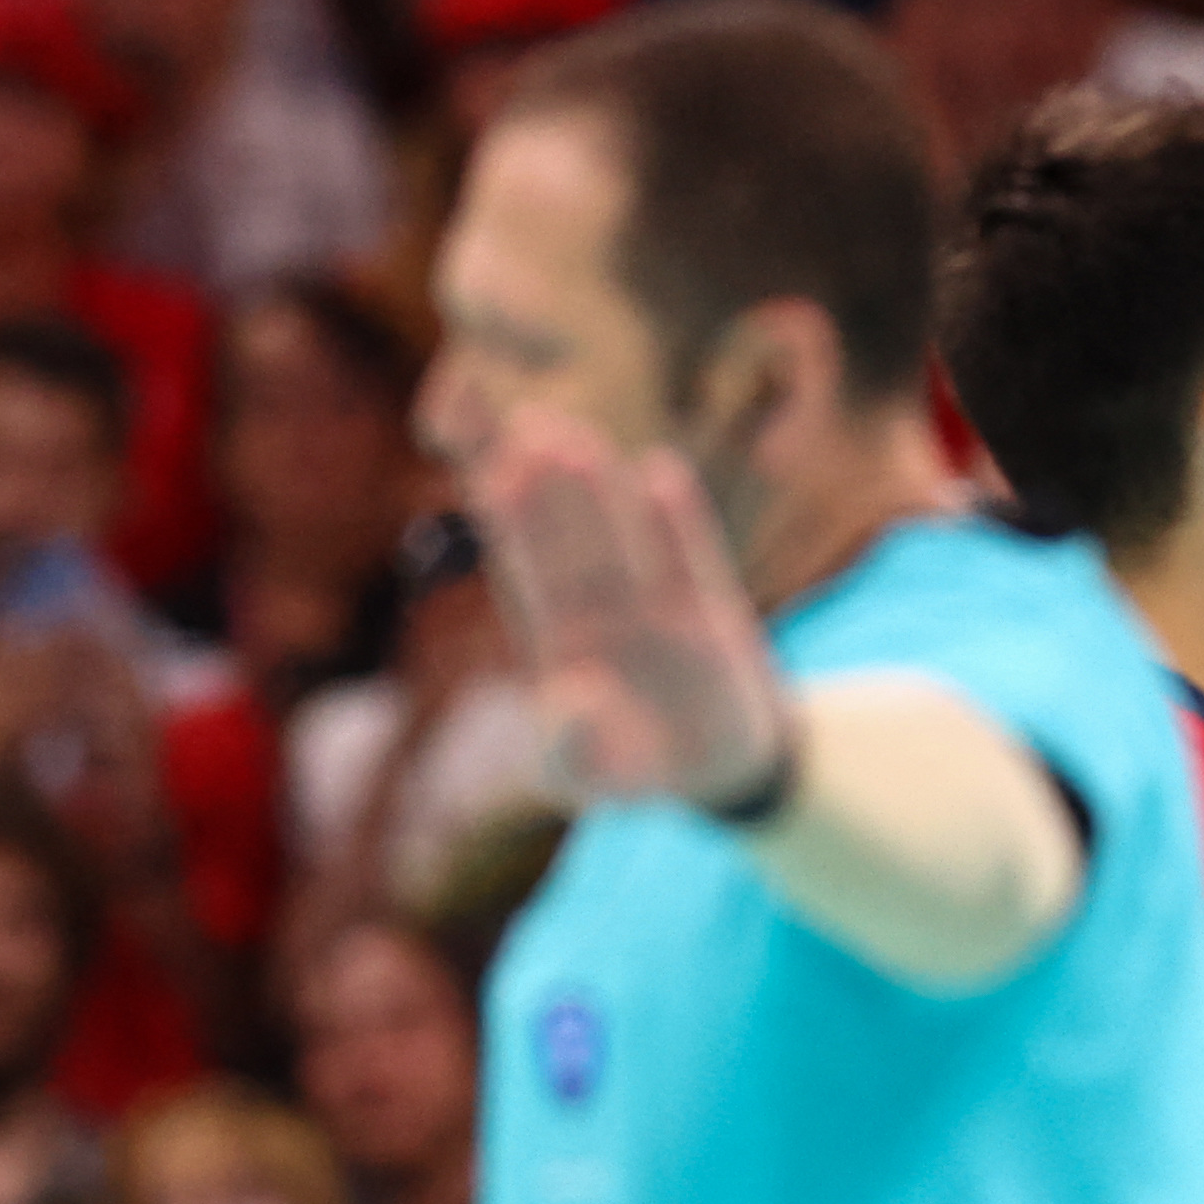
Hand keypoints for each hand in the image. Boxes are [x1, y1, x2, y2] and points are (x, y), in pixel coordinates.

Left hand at [474, 412, 788, 817]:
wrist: (711, 766)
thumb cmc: (632, 764)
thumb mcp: (593, 775)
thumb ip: (571, 752)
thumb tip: (564, 710)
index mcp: (557, 643)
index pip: (527, 572)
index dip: (511, 524)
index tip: (492, 475)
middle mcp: (601, 613)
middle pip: (569, 542)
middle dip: (547, 489)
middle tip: (527, 428)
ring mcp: (654, 607)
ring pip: (622, 540)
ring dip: (600, 494)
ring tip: (576, 440)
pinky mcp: (707, 615)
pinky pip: (689, 560)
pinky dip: (677, 523)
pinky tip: (661, 474)